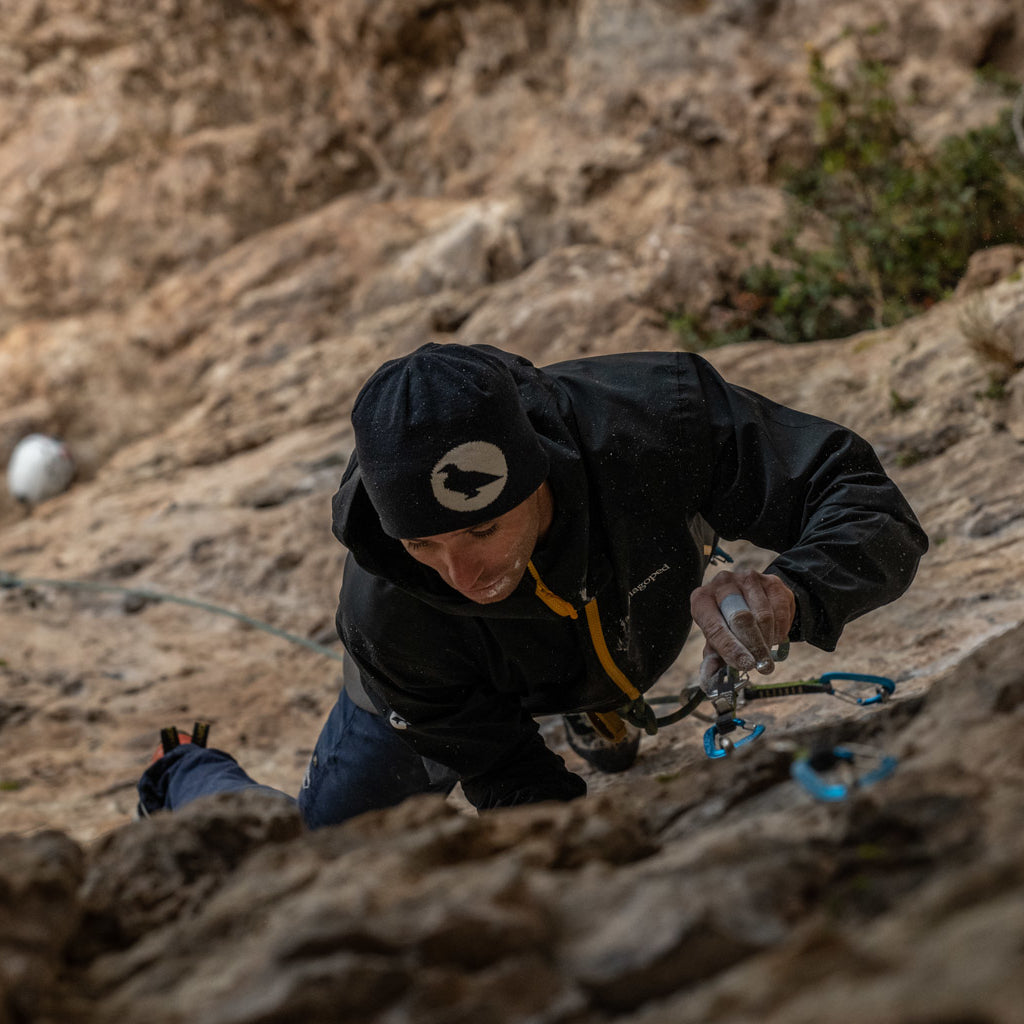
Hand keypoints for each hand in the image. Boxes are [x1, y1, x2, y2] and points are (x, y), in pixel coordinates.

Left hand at [690, 569, 794, 684]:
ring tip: (766, 650)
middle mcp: (722, 583)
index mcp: (702, 599)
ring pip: (763, 615)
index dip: (731, 648)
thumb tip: (710, 684)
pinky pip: (780, 609)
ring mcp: (748, 578)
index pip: (715, 626)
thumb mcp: (716, 641)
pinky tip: (774, 637)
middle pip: (740, 618)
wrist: (750, 599)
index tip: (746, 665)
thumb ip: (713, 662)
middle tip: (762, 665)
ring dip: (768, 639)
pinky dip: (780, 629)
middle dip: (753, 646)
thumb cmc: (728, 624)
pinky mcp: (771, 580)